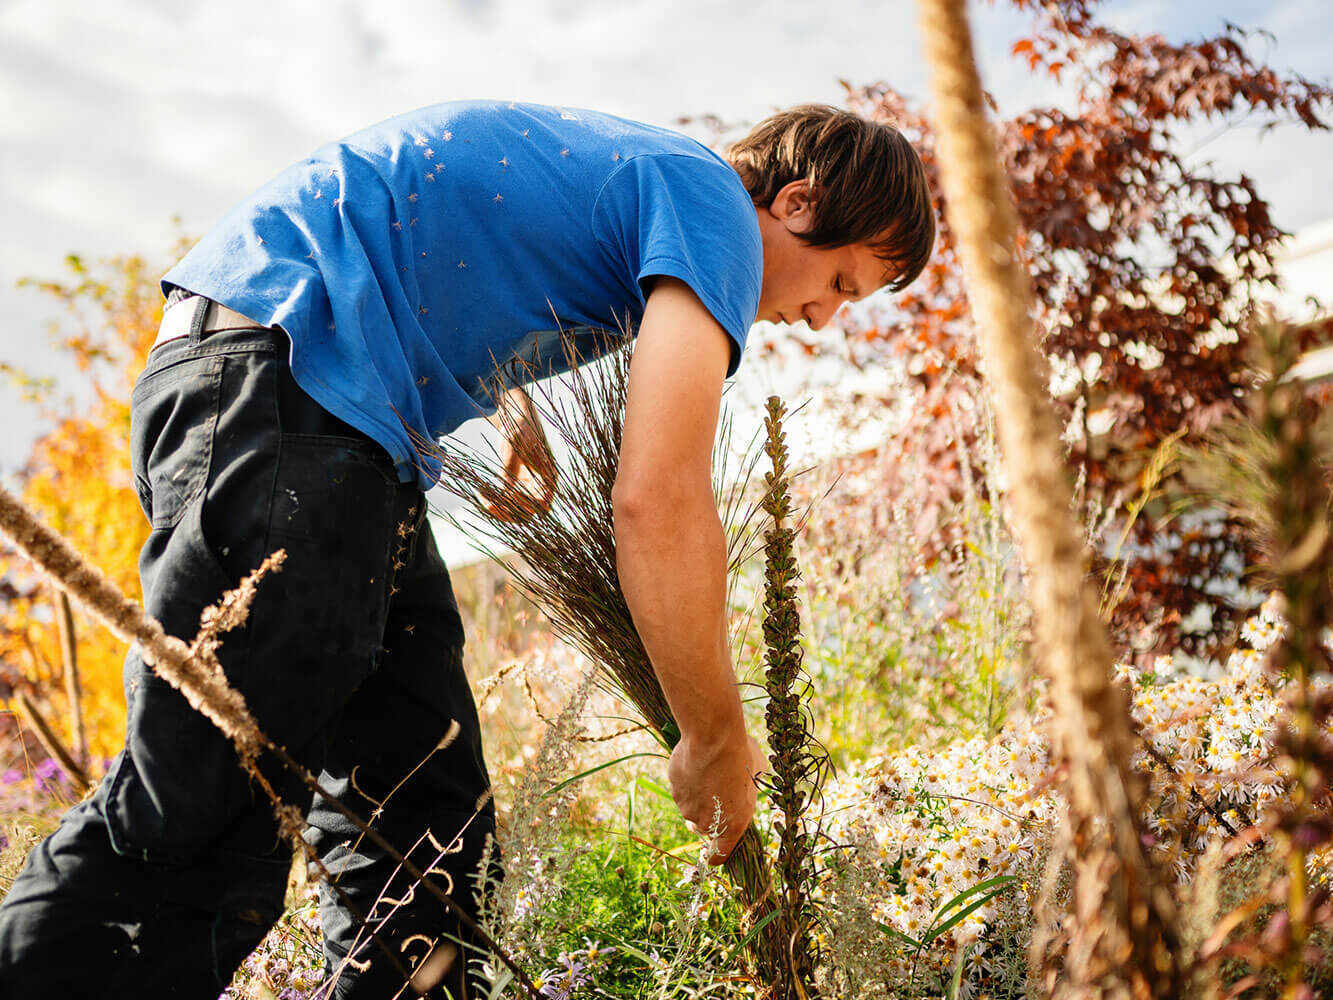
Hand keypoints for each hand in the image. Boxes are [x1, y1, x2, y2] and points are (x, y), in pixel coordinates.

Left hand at [479, 389, 556, 522]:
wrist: (515, 417)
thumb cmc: (519, 425)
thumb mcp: (514, 444)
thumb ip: (510, 467)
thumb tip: (505, 492)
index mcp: (548, 477)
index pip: (542, 505)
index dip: (526, 506)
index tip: (508, 496)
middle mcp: (540, 486)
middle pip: (527, 513)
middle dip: (507, 512)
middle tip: (487, 503)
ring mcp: (527, 487)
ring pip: (515, 511)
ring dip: (498, 510)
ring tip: (481, 497)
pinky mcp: (514, 485)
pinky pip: (505, 502)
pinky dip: (493, 501)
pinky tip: (481, 492)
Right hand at [669, 729, 768, 865]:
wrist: (714, 741)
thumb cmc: (741, 759)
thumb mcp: (756, 778)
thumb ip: (747, 792)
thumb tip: (746, 786)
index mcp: (732, 826)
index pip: (720, 854)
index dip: (715, 854)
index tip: (713, 852)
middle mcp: (707, 823)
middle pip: (703, 827)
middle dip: (707, 815)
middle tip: (716, 793)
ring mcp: (688, 808)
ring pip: (691, 807)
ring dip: (698, 795)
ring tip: (709, 770)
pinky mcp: (675, 792)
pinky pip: (681, 789)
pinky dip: (687, 781)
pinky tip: (697, 763)